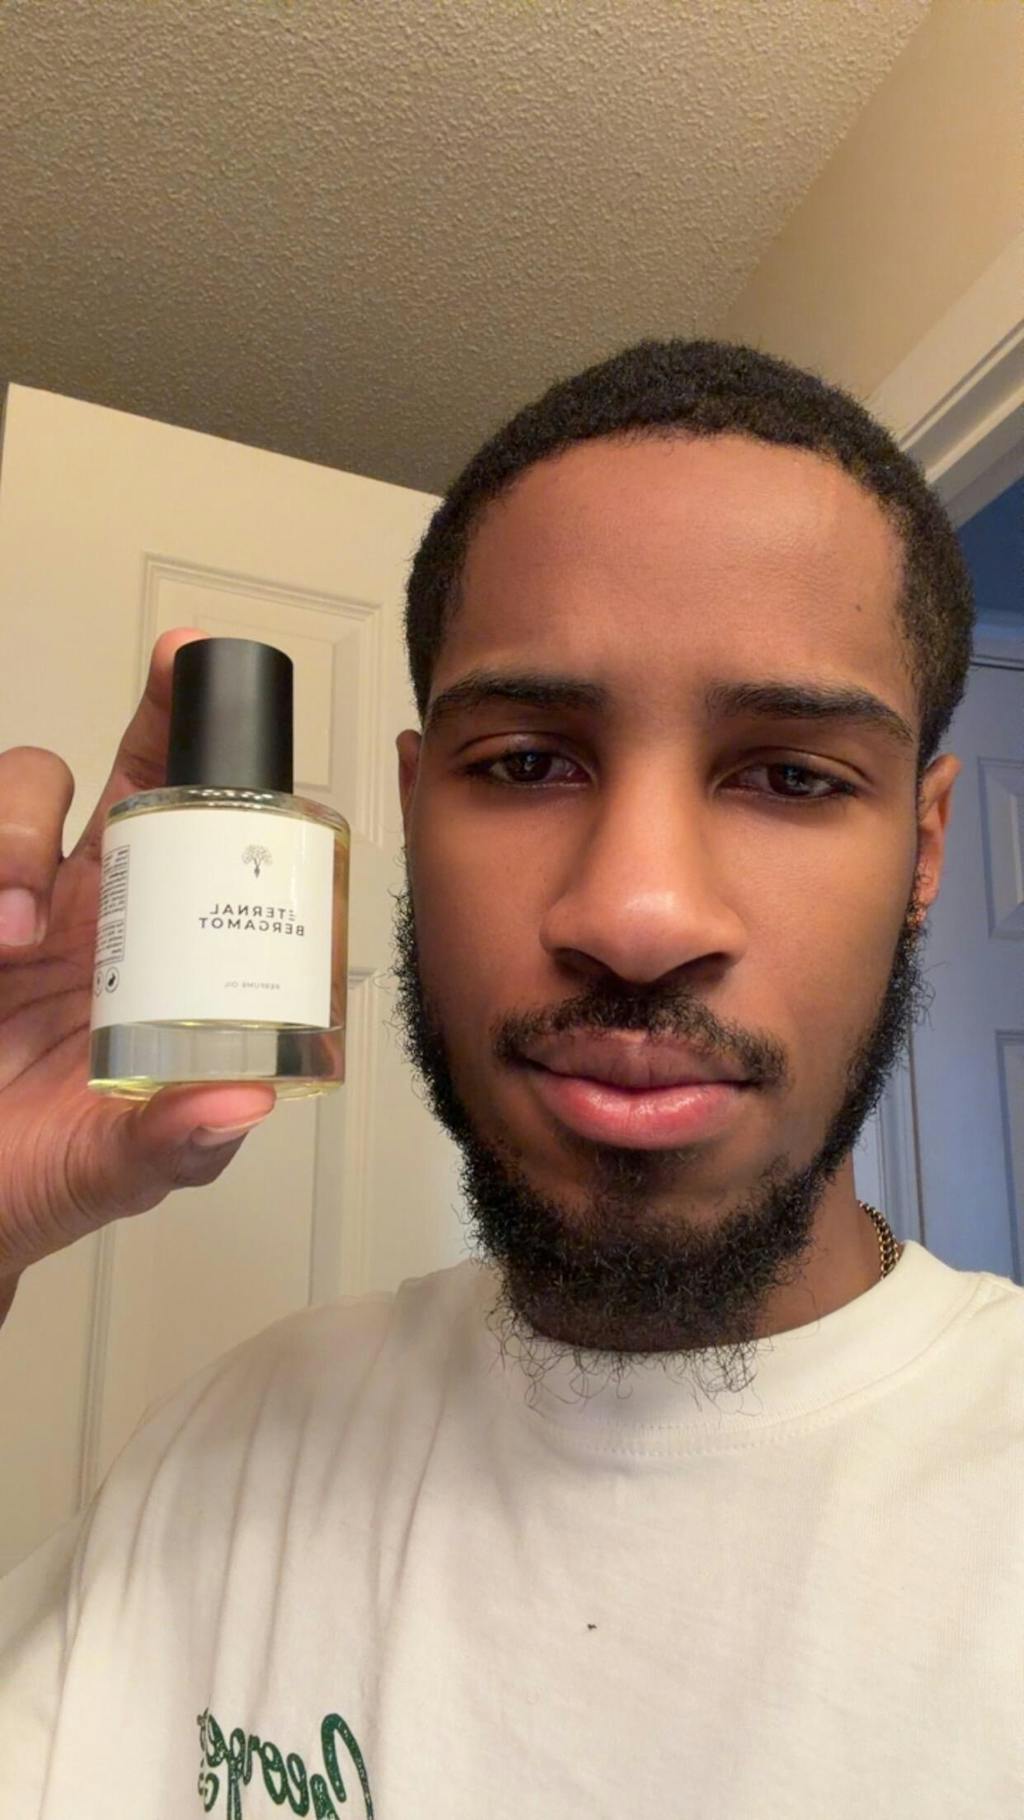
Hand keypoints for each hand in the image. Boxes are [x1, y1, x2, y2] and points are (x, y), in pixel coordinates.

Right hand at [0, 628, 276, 1317]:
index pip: (175, 815)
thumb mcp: (116, 1169)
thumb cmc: (35, 1174)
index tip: (190, 659)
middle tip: (139, 738)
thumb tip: (249, 1103)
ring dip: (11, 839)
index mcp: (136, 943)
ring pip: (14, 793)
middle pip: (96, 774)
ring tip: (8, 934)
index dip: (182, 736)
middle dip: (123, 735)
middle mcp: (69, 905)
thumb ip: (176, 1145)